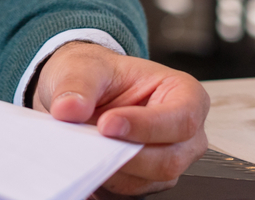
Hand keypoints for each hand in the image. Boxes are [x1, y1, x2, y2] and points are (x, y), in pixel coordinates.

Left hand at [33, 42, 209, 193]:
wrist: (86, 90)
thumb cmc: (101, 74)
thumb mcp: (87, 66)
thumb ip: (79, 85)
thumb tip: (69, 108)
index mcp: (185, 93)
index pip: (181, 119)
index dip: (146, 127)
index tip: (107, 125)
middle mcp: (184, 133)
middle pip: (168, 160)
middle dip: (124, 154)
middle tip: (88, 141)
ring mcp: (168, 160)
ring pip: (145, 181)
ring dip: (110, 168)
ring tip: (82, 147)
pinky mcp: (145, 181)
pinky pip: (126, 191)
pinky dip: (102, 179)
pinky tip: (84, 162)